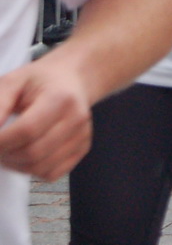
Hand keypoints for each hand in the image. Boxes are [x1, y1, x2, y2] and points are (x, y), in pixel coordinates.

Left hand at [0, 57, 94, 180]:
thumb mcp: (12, 82)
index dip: (0, 142)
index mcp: (60, 98)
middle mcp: (76, 118)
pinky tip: (26, 154)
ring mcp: (82, 135)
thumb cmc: (40, 81)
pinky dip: (32, 170)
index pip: (26, 131)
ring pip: (40, 167)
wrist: (72, 79)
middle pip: (33, 153)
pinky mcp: (82, 148)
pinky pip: (52, 174)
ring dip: (16, 165)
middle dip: (5, 155)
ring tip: (9, 149)